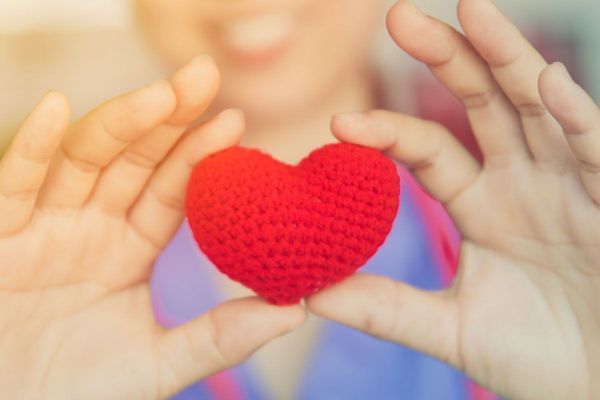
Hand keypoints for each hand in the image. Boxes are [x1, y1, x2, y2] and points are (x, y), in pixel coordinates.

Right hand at [0, 56, 303, 398]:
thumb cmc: (79, 396)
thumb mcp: (158, 367)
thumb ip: (220, 337)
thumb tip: (295, 309)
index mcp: (128, 251)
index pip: (170, 192)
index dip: (199, 156)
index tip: (237, 121)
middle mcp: (90, 230)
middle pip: (132, 162)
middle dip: (167, 118)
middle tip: (205, 77)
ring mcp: (42, 230)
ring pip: (82, 161)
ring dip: (119, 123)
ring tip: (162, 94)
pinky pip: (10, 186)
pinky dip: (29, 147)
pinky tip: (56, 108)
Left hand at [308, 1, 599, 398]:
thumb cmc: (535, 357)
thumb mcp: (451, 329)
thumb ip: (386, 308)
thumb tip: (311, 291)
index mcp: (481, 204)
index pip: (427, 151)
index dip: (387, 133)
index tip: (338, 124)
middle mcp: (522, 182)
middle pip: (481, 105)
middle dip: (446, 58)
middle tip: (398, 17)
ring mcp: (569, 184)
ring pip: (536, 106)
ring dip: (506, 58)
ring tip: (470, 8)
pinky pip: (593, 148)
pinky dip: (574, 114)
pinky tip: (544, 81)